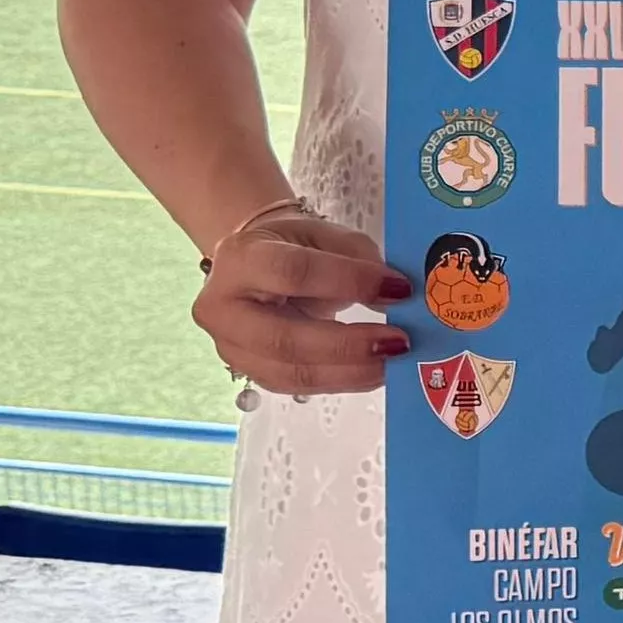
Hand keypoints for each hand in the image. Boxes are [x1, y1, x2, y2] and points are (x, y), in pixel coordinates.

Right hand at [193, 207, 410, 396]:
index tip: (399, 289)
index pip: (293, 273)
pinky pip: (298, 386)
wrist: (256, 266)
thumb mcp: (326, 235)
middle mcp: (224, 308)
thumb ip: (359, 259)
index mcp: (240, 259)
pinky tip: (373, 372)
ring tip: (393, 361)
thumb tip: (395, 295)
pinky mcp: (251, 373)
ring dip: (350, 372)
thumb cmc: (293, 246)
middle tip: (399, 341)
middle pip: (285, 339)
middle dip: (348, 345)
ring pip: (291, 373)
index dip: (348, 283)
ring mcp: (232, 348)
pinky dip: (341, 381)